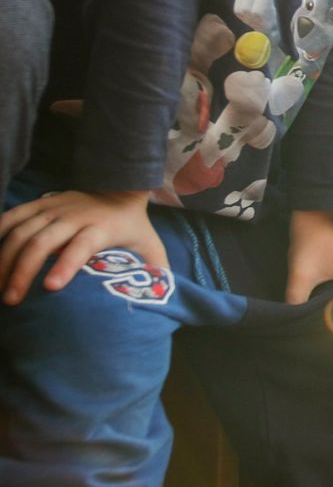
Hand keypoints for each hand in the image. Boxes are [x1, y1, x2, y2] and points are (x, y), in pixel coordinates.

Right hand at [0, 188, 164, 303]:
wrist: (121, 186)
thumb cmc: (133, 224)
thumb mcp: (149, 244)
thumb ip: (156, 269)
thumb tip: (163, 296)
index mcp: (102, 227)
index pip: (82, 245)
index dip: (67, 265)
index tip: (51, 287)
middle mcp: (74, 216)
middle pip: (42, 242)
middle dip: (23, 271)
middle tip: (11, 300)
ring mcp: (54, 208)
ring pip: (22, 232)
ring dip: (4, 259)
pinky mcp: (39, 203)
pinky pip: (12, 216)